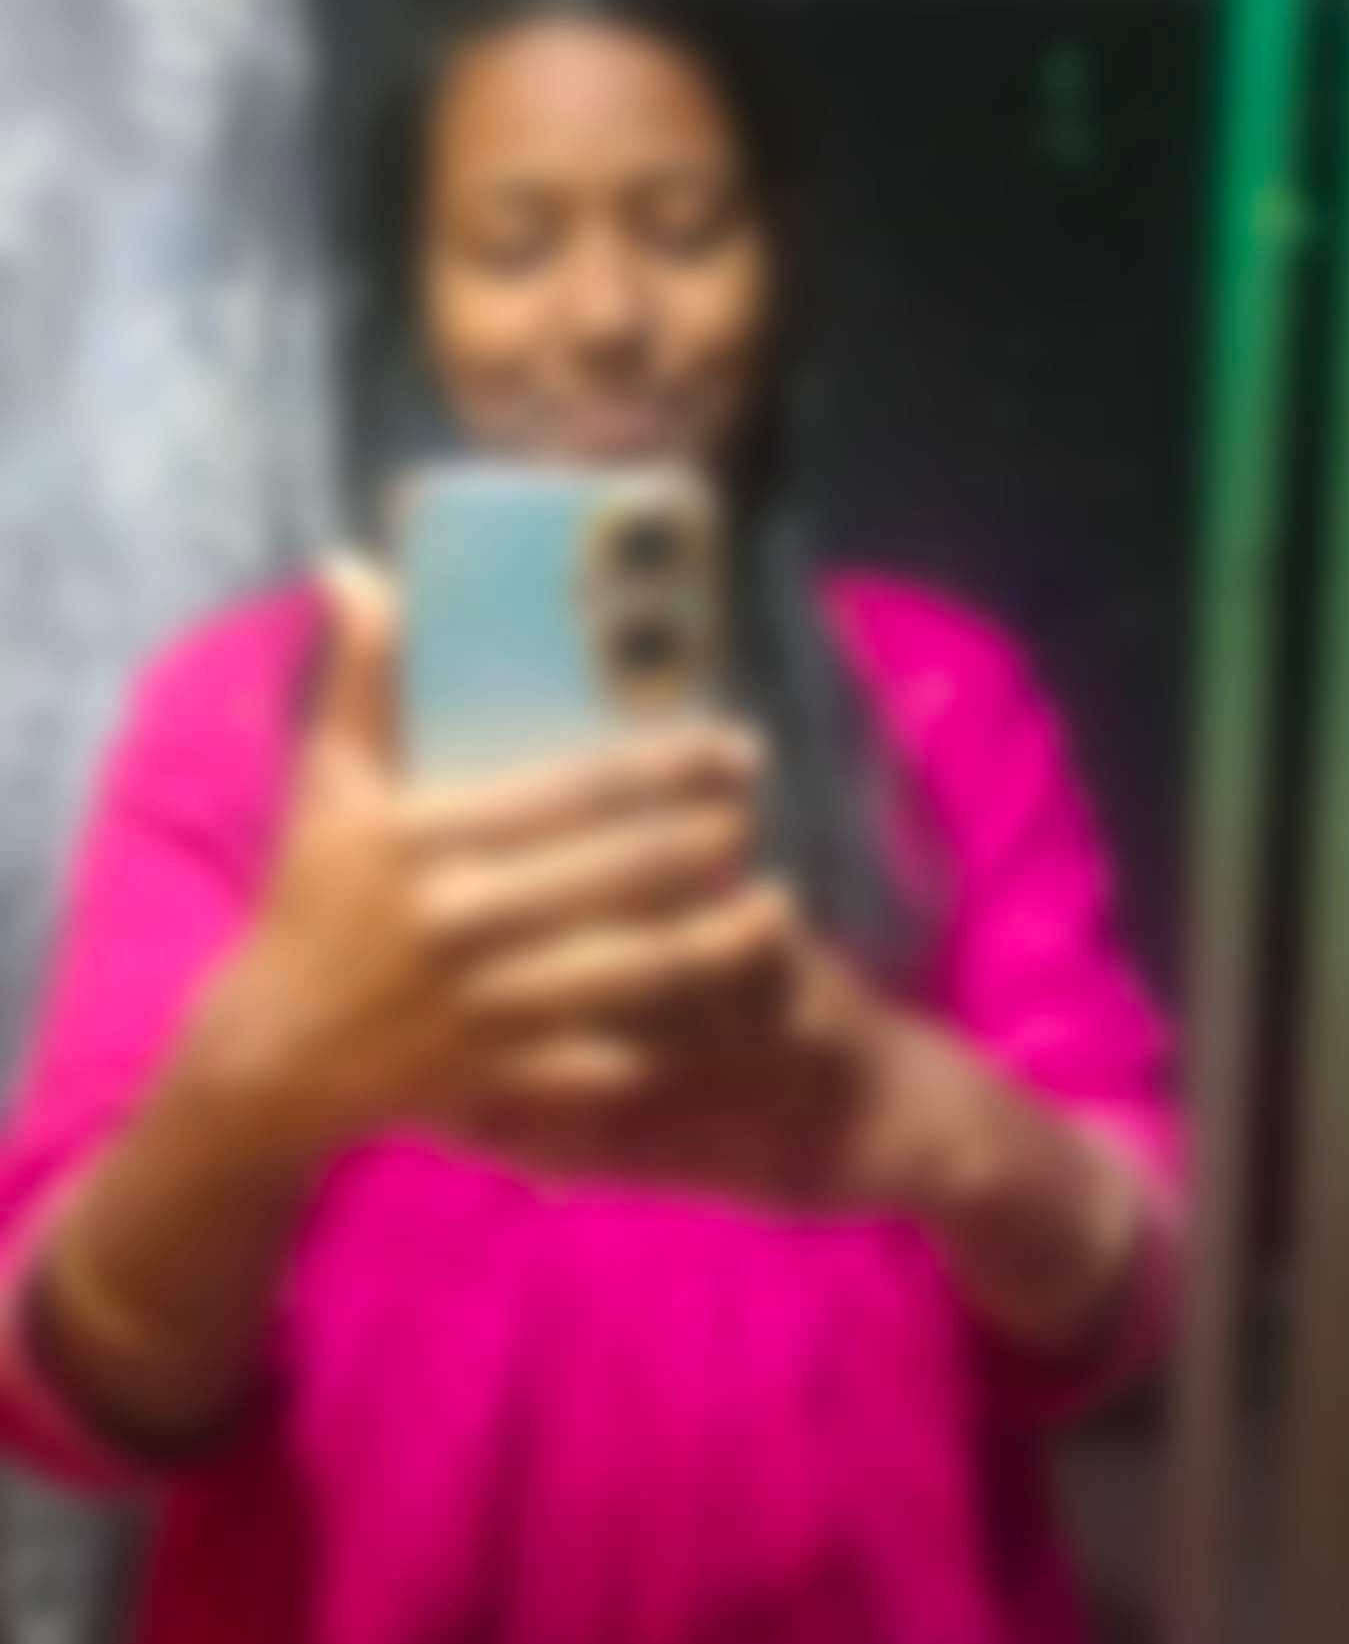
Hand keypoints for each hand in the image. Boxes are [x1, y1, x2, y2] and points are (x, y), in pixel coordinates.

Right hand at [214, 556, 786, 1168]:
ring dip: (721, 940)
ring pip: (636, 970)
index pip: (578, 788)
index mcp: (428, 838)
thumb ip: (360, 676)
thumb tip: (353, 567)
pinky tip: (727, 1018)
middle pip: (625, 871)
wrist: (273, 1054)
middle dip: (712, 836)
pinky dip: (671, 1043)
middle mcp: (463, 920)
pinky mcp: (501, 1076)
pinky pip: (607, 1063)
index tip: (731, 743)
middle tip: (757, 808)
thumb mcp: (328, 783)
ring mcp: (485, 1006)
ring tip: (780, 907)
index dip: (671, 762)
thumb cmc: (309, 901)